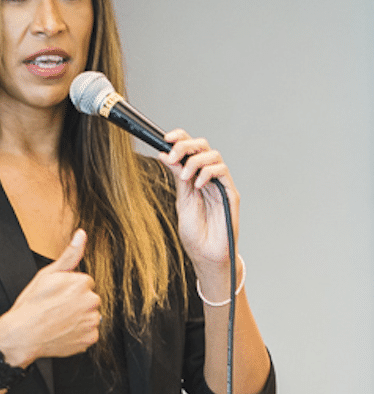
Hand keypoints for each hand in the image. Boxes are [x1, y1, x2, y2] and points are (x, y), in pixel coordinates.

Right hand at [0, 230, 100, 366]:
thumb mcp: (47, 274)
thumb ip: (69, 254)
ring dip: (79, 317)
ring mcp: (91, 321)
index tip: (57, 294)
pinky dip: (79, 333)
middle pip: (89, 298)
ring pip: (90, 315)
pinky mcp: (90, 338)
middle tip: (57, 307)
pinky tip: (64, 331)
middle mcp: (91, 301)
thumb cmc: (32, 304)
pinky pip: (89, 332)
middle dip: (77, 301)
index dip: (69, 288)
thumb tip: (82, 234)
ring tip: (59, 320)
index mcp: (82, 283)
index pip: (84, 282)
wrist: (22, 335)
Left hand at [158, 129, 239, 277]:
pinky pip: (223, 172)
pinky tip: (199, 185)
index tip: (166, 138)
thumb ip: (176, 177)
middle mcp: (207, 177)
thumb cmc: (195, 233)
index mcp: (193, 176)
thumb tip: (164, 155)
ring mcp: (219, 184)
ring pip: (213, 155)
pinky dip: (208, 173)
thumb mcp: (181, 200)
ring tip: (185, 177)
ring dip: (195, 161)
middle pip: (202, 146)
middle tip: (172, 156)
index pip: (190, 148)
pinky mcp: (230, 193)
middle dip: (185, 146)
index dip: (180, 138)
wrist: (206, 255)